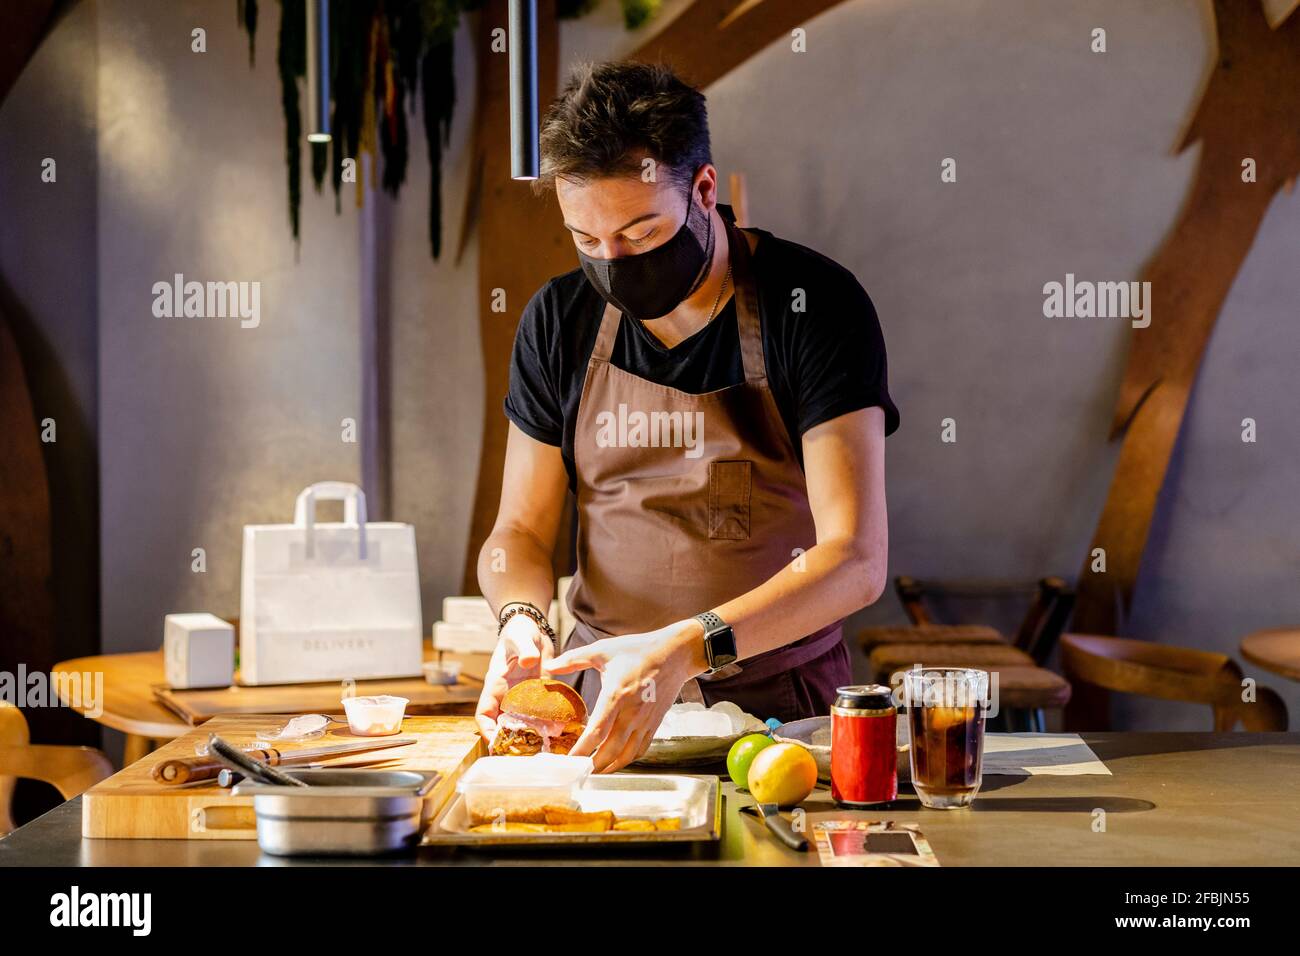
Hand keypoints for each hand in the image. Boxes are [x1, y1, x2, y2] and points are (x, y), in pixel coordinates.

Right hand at [475, 613, 553, 741]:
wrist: (532, 629)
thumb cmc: (519, 633)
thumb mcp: (521, 638)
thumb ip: (524, 649)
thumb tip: (528, 661)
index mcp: (496, 686)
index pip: (483, 714)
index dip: (486, 731)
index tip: (495, 745)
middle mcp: (507, 696)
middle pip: (502, 726)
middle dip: (509, 743)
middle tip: (523, 759)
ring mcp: (523, 699)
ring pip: (521, 725)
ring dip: (529, 739)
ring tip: (542, 753)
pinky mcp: (538, 697)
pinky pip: (539, 716)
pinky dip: (546, 727)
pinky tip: (559, 737)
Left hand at [545, 619, 703, 772]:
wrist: (675, 653)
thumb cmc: (639, 650)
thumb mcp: (603, 649)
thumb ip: (574, 658)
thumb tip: (550, 666)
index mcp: (616, 695)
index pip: (596, 732)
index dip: (580, 751)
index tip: (566, 760)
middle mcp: (632, 713)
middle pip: (610, 750)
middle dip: (591, 766)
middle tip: (575, 771)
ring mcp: (645, 721)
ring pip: (626, 755)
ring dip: (609, 767)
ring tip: (593, 771)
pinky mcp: (655, 723)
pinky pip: (641, 749)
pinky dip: (627, 760)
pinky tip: (616, 760)